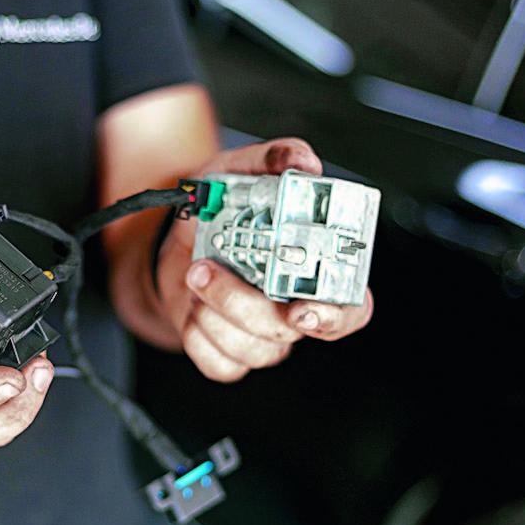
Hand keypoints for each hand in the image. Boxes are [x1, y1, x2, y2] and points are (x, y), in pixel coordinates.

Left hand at [157, 138, 374, 381]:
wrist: (173, 240)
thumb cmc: (218, 211)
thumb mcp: (239, 172)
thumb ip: (273, 160)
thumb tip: (302, 161)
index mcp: (315, 272)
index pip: (350, 310)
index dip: (334, 317)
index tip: (304, 308)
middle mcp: (292, 309)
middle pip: (289, 331)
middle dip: (243, 304)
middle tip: (208, 270)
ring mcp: (262, 336)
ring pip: (252, 349)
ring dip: (213, 312)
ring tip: (196, 274)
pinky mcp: (228, 353)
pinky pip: (220, 364)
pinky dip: (198, 336)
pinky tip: (194, 306)